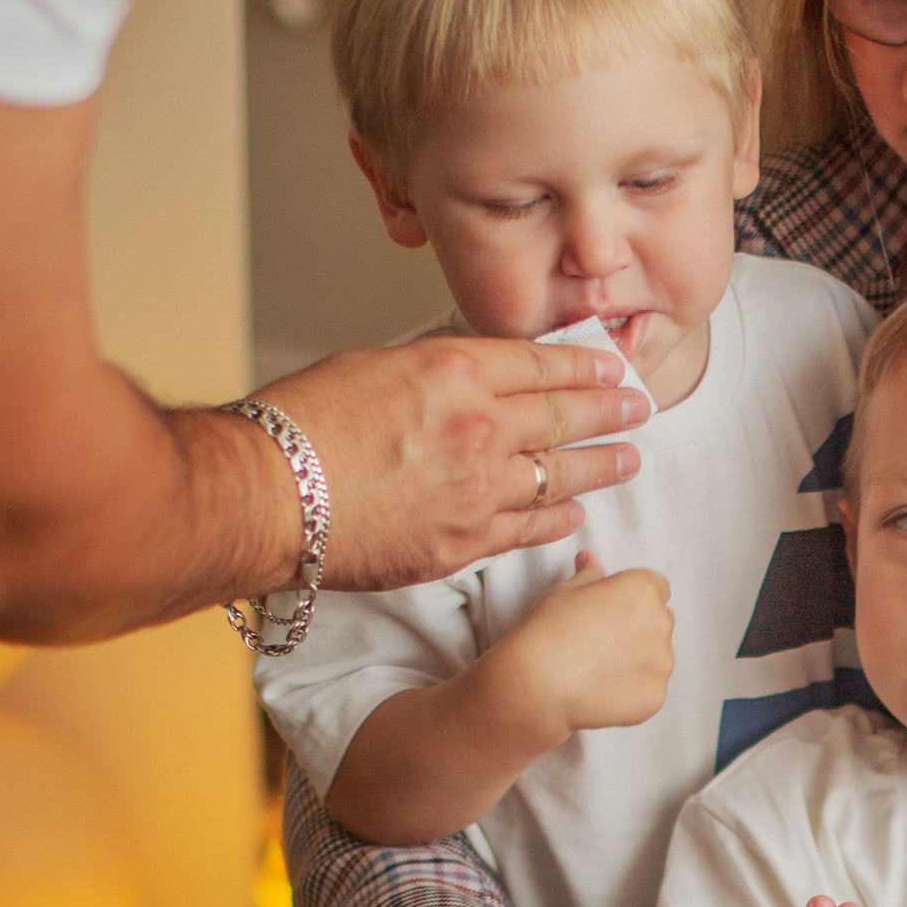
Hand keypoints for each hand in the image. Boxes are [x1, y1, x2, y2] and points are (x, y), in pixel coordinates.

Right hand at [257, 336, 652, 591]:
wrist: (266, 495)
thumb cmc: (296, 426)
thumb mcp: (369, 365)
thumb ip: (429, 369)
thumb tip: (464, 374)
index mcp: (452, 370)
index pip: (539, 362)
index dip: (582, 363)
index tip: (610, 365)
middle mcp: (476, 427)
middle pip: (562, 415)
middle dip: (609, 409)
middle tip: (640, 406)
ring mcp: (475, 489)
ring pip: (558, 475)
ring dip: (599, 466)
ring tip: (629, 459)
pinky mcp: (461, 543)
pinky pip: (527, 529)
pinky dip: (556, 520)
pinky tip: (575, 514)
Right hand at [489, 554, 673, 747]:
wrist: (538, 683)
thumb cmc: (548, 630)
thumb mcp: (565, 591)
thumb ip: (588, 574)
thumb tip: (589, 559)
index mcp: (643, 589)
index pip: (656, 588)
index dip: (633, 600)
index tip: (612, 612)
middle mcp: (661, 622)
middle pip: (659, 622)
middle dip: (639, 629)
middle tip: (602, 641)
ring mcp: (663, 662)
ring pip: (658, 657)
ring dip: (638, 660)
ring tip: (599, 669)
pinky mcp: (657, 695)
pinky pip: (651, 688)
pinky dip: (634, 690)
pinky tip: (603, 689)